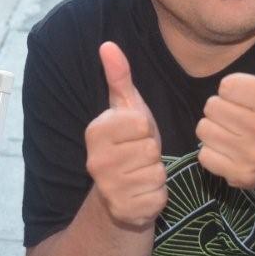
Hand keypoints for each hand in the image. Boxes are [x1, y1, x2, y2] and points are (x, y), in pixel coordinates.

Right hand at [84, 41, 166, 227]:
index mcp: (95, 131)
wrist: (120, 194)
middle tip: (139, 157)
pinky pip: (159, 196)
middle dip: (151, 153)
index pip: (141, 123)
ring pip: (156, 172)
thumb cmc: (128, 144)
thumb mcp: (127, 109)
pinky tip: (143, 193)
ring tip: (141, 173)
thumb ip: (119, 76)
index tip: (135, 136)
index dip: (145, 129)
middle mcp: (95, 161)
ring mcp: (108, 188)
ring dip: (155, 174)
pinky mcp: (125, 211)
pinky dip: (157, 195)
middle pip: (150, 148)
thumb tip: (107, 44)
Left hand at [196, 18, 254, 202]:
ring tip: (233, 132)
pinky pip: (204, 155)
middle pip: (211, 106)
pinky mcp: (239, 175)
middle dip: (222, 109)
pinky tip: (230, 150)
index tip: (247, 98)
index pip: (226, 85)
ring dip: (214, 129)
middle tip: (239, 116)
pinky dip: (212, 152)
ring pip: (204, 129)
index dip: (233, 89)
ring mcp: (252, 155)